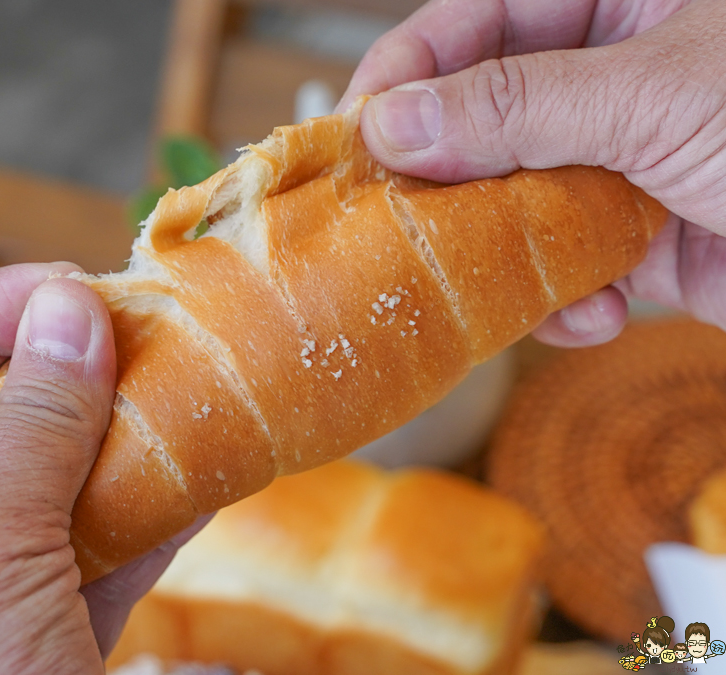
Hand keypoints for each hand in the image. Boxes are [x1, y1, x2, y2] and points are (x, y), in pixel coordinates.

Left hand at [0, 263, 205, 673]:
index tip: (71, 289)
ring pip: (57, 484)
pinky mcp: (46, 635)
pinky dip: (154, 513)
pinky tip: (205, 470)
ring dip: (125, 437)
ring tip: (187, 384)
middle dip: (69, 372)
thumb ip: (33, 425)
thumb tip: (71, 307)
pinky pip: (102, 553)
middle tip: (145, 330)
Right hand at [340, 0, 725, 346]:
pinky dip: (566, 300)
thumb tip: (395, 123)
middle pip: (482, 116)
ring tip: (489, 280)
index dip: (407, 68)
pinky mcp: (643, 237)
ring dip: (500, 251)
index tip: (356, 131)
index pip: (478, 17)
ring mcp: (625, 159)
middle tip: (394, 222)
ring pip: (513, 200)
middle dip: (445, 177)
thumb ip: (518, 105)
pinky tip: (592, 315)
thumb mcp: (658, 92)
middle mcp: (615, 74)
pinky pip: (567, 265)